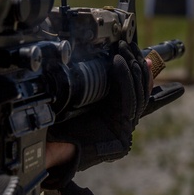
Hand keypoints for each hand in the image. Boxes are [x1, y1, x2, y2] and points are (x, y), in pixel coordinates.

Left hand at [46, 41, 150, 179]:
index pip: (136, 90)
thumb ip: (98, 86)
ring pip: (139, 94)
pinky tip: (119, 63)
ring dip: (132, 68)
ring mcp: (124, 129)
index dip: (139, 70)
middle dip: (137, 64)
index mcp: (115, 117)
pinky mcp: (122, 132)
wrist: (52, 149)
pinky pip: (128, 100)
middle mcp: (123, 124)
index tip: (136, 51)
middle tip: (130, 45)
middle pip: (141, 90)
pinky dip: (124, 80)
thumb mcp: (81, 100)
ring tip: (125, 50)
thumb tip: (109, 59)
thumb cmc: (62, 127)